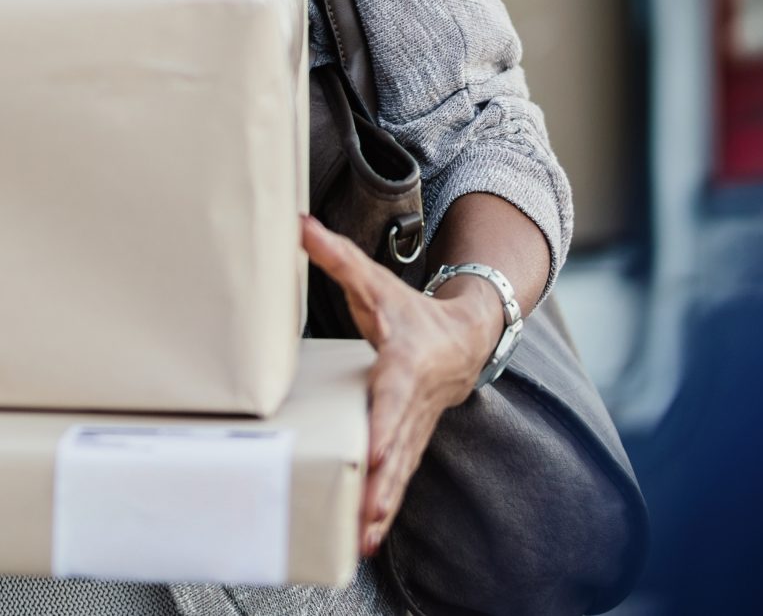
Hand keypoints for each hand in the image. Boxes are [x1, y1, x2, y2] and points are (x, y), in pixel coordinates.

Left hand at [301, 215, 498, 559]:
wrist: (465, 338)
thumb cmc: (410, 312)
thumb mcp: (375, 283)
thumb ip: (337, 256)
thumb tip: (296, 223)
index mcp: (404, 363)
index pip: (393, 396)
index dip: (385, 423)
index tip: (375, 451)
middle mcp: (412, 403)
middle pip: (398, 447)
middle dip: (383, 483)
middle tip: (365, 515)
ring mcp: (414, 428)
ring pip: (400, 472)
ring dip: (383, 506)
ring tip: (363, 539)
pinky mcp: (410, 445)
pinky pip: (397, 479)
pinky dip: (385, 508)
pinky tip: (366, 539)